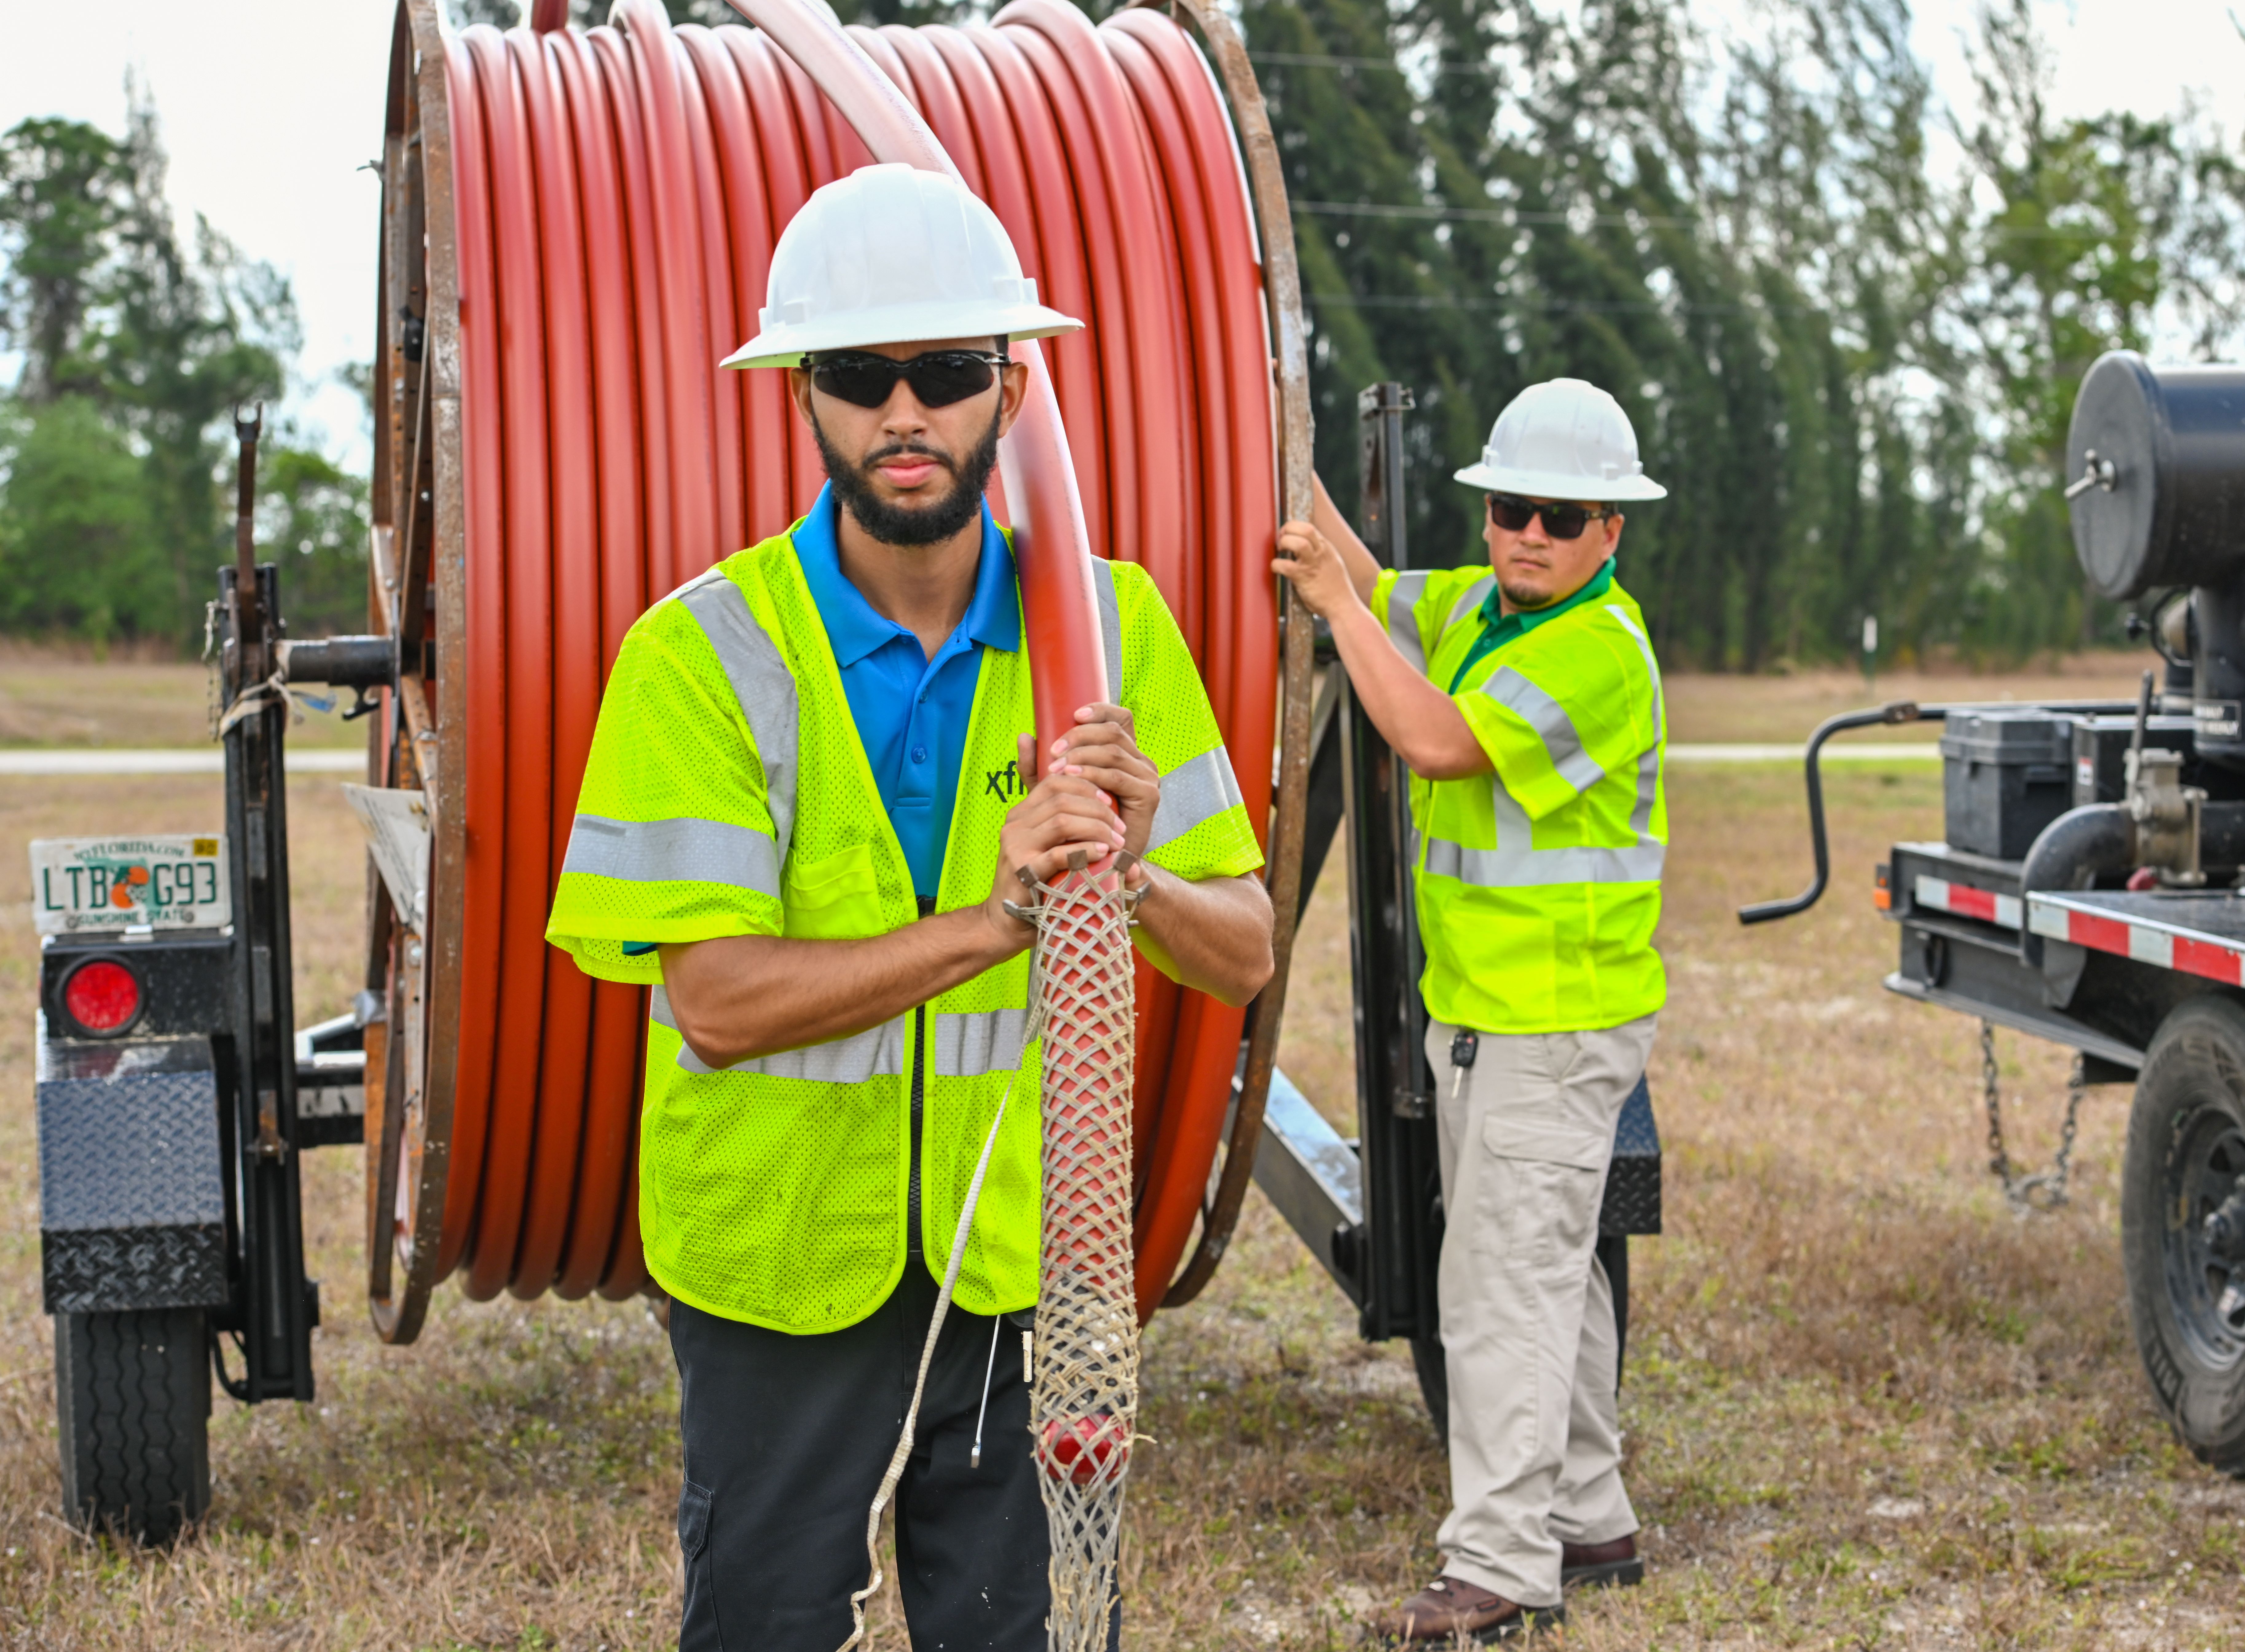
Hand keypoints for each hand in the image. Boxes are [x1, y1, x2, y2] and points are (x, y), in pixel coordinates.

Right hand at [983, 732, 1127, 941]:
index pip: (1054, 783)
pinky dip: (1084, 850)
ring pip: (1062, 820)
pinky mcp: (1022, 871)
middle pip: (1062, 798)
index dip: (1086, 786)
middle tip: (1120, 827)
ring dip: (1096, 827)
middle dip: (1098, 809)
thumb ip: (1071, 829)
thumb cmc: (1036, 884)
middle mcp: (1015, 825)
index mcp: (1021, 814)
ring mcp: (1016, 847)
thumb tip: (1113, 816)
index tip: (1110, 802)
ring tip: (1116, 841)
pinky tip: (1102, 853)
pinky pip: (1058, 854)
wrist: (1005, 923)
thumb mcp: (1051, 848)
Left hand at [1049, 703, 1160, 862]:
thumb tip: (1024, 736)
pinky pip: (1118, 777)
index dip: (1100, 711)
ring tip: (1057, 767)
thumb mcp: (1053, 789)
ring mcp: (1148, 777)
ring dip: (1082, 755)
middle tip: (1053, 751)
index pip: (1120, 719)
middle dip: (1080, 736)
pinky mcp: (1148, 796)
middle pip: (1113, 732)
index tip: (1074, 714)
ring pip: (1113, 752)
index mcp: (1125, 753)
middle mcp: (1140, 761)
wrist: (1103, 862)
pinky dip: (1093, 775)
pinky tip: (1073, 777)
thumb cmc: (1078, 822)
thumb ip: (1037, 765)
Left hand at [1273, 518, 1361, 618]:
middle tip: (1281, 539)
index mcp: (1327, 548)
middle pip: (1306, 529)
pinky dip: (1276, 564)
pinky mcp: (1304, 578)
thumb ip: (1320, 554)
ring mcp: (1313, 564)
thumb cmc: (1336, 588)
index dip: (1294, 527)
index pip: (1310, 527)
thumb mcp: (1332, 563)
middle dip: (1289, 529)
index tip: (1287, 534)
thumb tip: (1305, 548)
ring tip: (1280, 550)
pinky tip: (1276, 568)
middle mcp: (1321, 553)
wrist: (1343, 606)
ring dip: (1284, 543)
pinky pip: (1285, 565)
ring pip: (1298, 543)